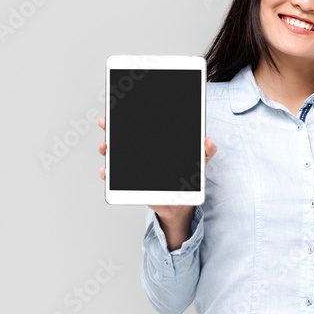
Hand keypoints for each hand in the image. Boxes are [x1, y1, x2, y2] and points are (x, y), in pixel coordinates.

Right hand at [97, 116, 217, 220]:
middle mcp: (141, 153)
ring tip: (106, 146)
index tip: (119, 109)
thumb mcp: (200, 162)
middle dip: (111, 128)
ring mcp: (133, 169)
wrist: (181, 204)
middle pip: (122, 138)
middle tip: (105, 123)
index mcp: (156, 145)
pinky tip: (106, 170)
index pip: (140, 127)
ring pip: (115, 156)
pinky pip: (115, 179)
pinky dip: (107, 174)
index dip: (129, 117)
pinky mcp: (130, 184)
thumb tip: (208, 141)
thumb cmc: (188, 179)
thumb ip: (207, 151)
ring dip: (107, 150)